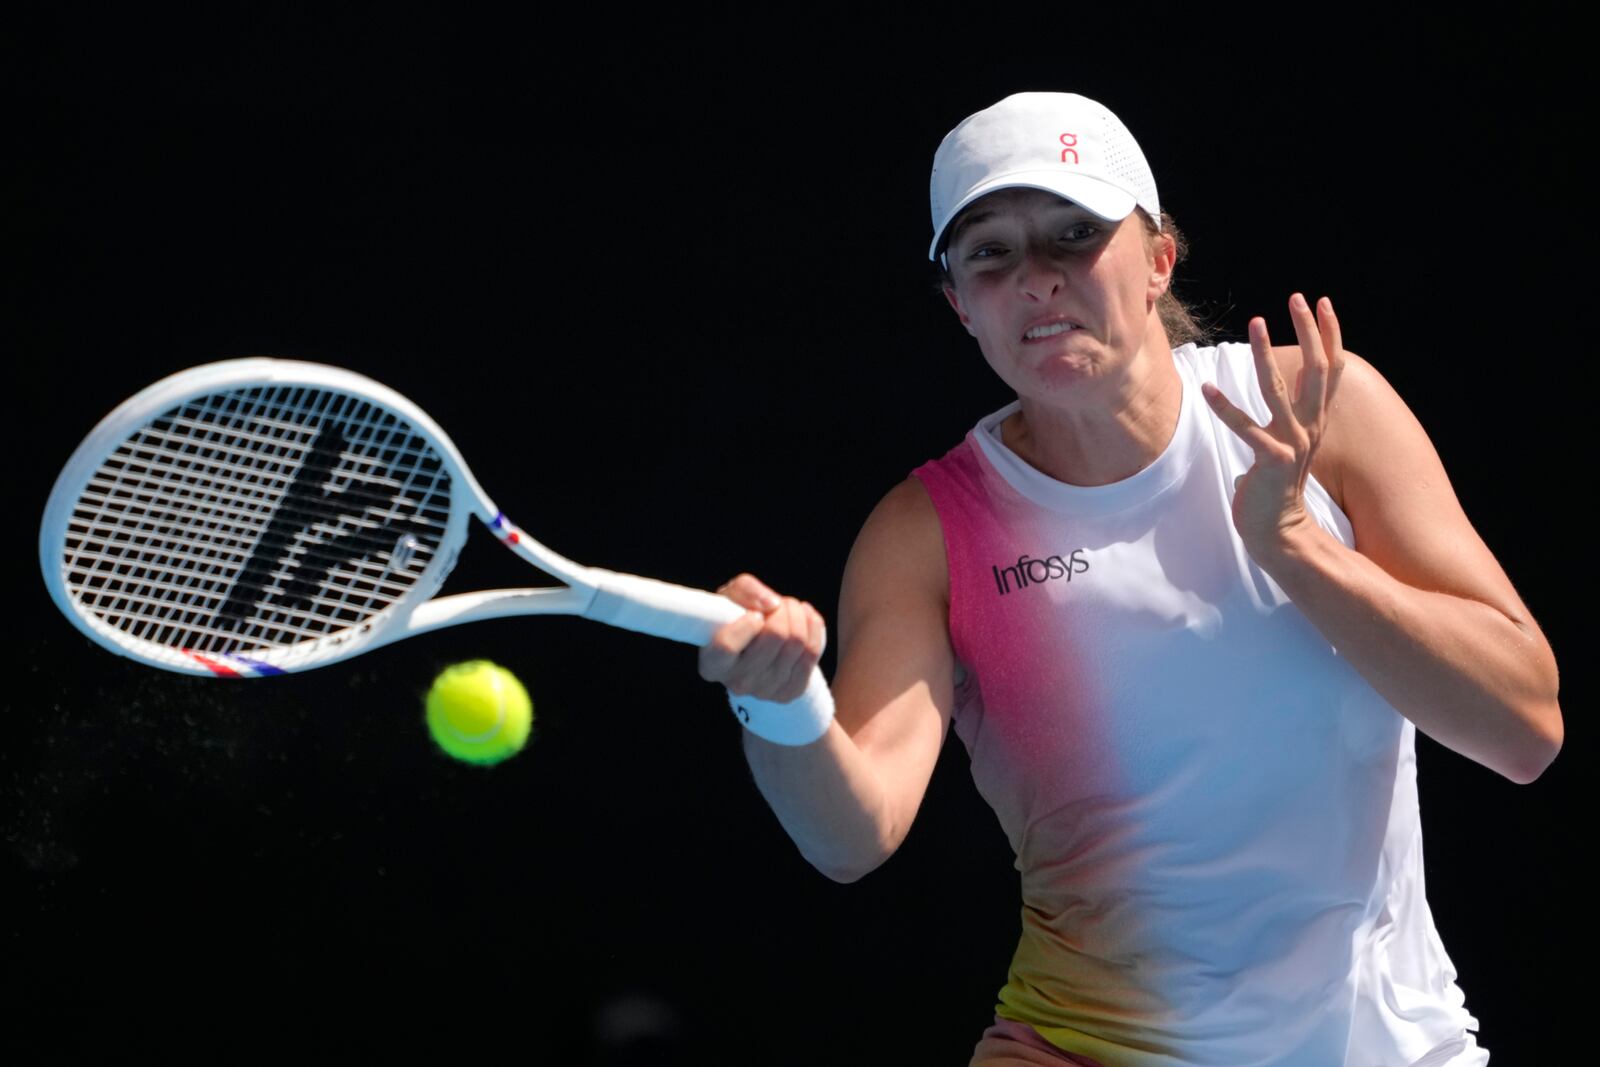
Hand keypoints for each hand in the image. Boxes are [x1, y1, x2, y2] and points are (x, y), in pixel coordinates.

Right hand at [697, 574, 825, 704]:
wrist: (755, 647)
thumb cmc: (737, 618)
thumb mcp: (731, 597)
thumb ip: (745, 590)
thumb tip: (771, 604)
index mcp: (713, 663)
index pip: (727, 645)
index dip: (746, 624)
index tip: (754, 614)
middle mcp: (737, 683)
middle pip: (775, 636)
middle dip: (782, 609)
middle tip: (778, 604)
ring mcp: (765, 691)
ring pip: (797, 641)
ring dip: (798, 615)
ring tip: (790, 609)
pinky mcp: (790, 691)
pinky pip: (812, 652)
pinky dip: (813, 627)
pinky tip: (805, 618)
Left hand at [1201, 293, 1344, 554]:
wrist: (1279, 533)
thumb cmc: (1275, 487)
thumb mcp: (1288, 444)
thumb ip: (1290, 417)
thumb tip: (1288, 389)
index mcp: (1315, 421)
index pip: (1330, 369)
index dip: (1330, 334)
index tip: (1323, 302)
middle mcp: (1310, 427)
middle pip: (1317, 370)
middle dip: (1309, 331)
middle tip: (1298, 297)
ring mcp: (1292, 443)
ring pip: (1279, 390)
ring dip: (1264, 355)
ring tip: (1255, 323)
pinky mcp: (1270, 461)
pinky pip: (1245, 428)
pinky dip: (1224, 407)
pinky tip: (1206, 387)